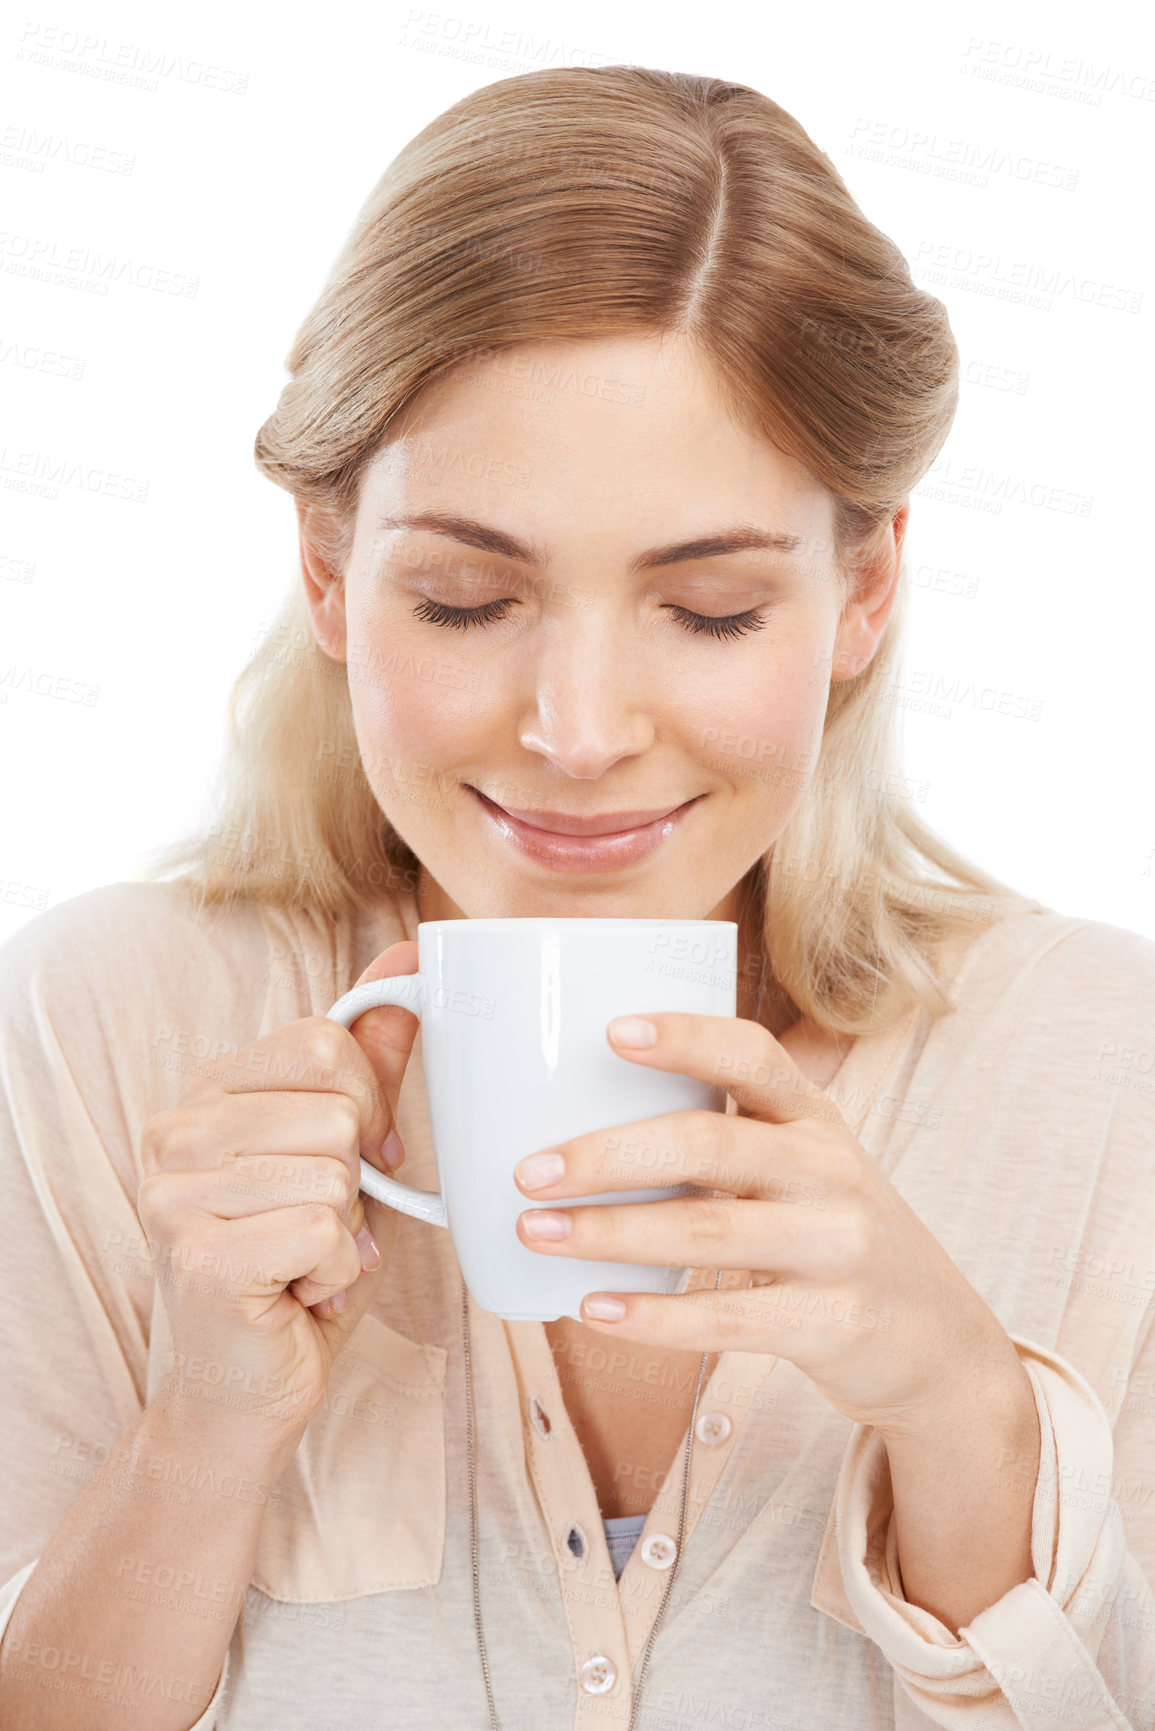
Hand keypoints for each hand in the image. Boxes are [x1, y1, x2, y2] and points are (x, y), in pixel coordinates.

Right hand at [137, 941, 420, 1442]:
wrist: (242, 1395)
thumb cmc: (297, 1268)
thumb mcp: (345, 1155)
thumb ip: (370, 1063)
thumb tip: (407, 964)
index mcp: (207, 1089)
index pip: (324, 1041)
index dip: (368, 1105)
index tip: (362, 1161)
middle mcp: (174, 1130)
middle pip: (336, 1107)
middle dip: (359, 1178)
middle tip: (321, 1224)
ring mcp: (175, 1193)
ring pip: (336, 1171)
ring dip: (347, 1231)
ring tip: (305, 1261)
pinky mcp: (199, 1256)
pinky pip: (326, 1229)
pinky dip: (336, 1272)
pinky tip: (298, 1293)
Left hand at [512, 1010, 1008, 1436]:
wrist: (937, 1341)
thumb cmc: (831, 1237)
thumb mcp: (802, 1169)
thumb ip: (725, 1141)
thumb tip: (577, 1127)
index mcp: (813, 1117)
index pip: (752, 1054)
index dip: (684, 1037)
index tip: (611, 1031)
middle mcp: (829, 1171)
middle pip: (708, 1143)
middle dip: (609, 1154)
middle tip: (530, 1171)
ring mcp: (837, 1247)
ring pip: (707, 1230)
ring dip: (609, 1233)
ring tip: (536, 1233)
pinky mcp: (831, 1323)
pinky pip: (729, 1316)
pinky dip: (654, 1317)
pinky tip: (594, 1311)